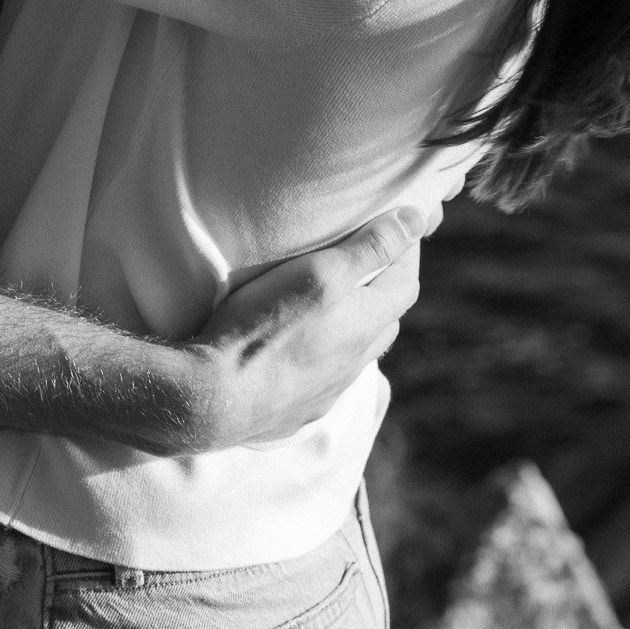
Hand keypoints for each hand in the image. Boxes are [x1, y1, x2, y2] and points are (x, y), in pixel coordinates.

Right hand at [189, 206, 426, 449]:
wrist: (213, 398)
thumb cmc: (264, 327)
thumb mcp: (320, 273)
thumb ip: (369, 248)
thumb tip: (416, 220)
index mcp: (365, 326)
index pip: (404, 282)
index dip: (406, 250)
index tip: (398, 223)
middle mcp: (354, 362)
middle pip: (386, 319)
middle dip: (385, 284)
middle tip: (371, 256)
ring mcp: (327, 389)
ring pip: (358, 351)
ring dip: (358, 322)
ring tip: (339, 298)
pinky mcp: (298, 407)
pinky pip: (328, 376)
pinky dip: (330, 353)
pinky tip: (307, 345)